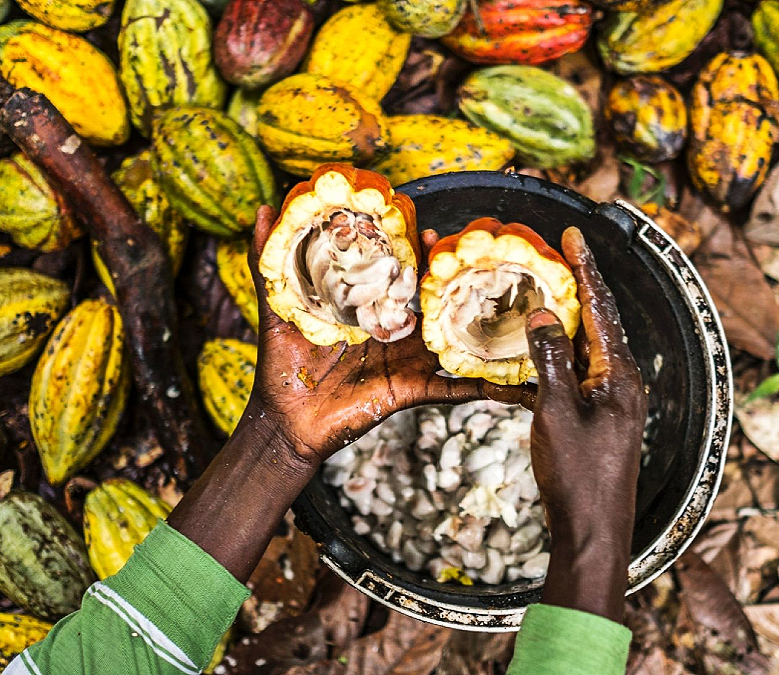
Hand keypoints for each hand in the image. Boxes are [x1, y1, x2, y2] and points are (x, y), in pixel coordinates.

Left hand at [243, 205, 533, 470]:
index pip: (395, 273)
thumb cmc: (283, 367)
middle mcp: (394, 331)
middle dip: (451, 277)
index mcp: (367, 310)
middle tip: (475, 253)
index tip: (424, 224)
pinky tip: (515, 381)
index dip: (411, 250)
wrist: (286, 423)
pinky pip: (455, 391)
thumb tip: (263, 211)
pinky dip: (484, 388)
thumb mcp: (277, 310)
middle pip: (430, 300)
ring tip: (508, 302)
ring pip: (450, 337)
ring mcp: (408, 360)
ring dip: (478, 322)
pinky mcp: (413, 390)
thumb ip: (269, 263)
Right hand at [525, 226, 646, 622]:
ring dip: (569, 320)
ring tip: (545, 291)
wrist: (594, 530)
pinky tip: (541, 349)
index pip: (601, 309)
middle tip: (558, 255)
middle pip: (599, 322)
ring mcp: (614, 401)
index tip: (574, 236)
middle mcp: (622, 382)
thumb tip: (543, 313)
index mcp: (619, 374)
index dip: (586, 270)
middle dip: (579, 287)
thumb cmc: (577, 475)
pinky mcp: (602, 418)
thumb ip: (549, 360)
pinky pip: (582, 372)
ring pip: (589, 348)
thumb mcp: (556, 412)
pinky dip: (562, 354)